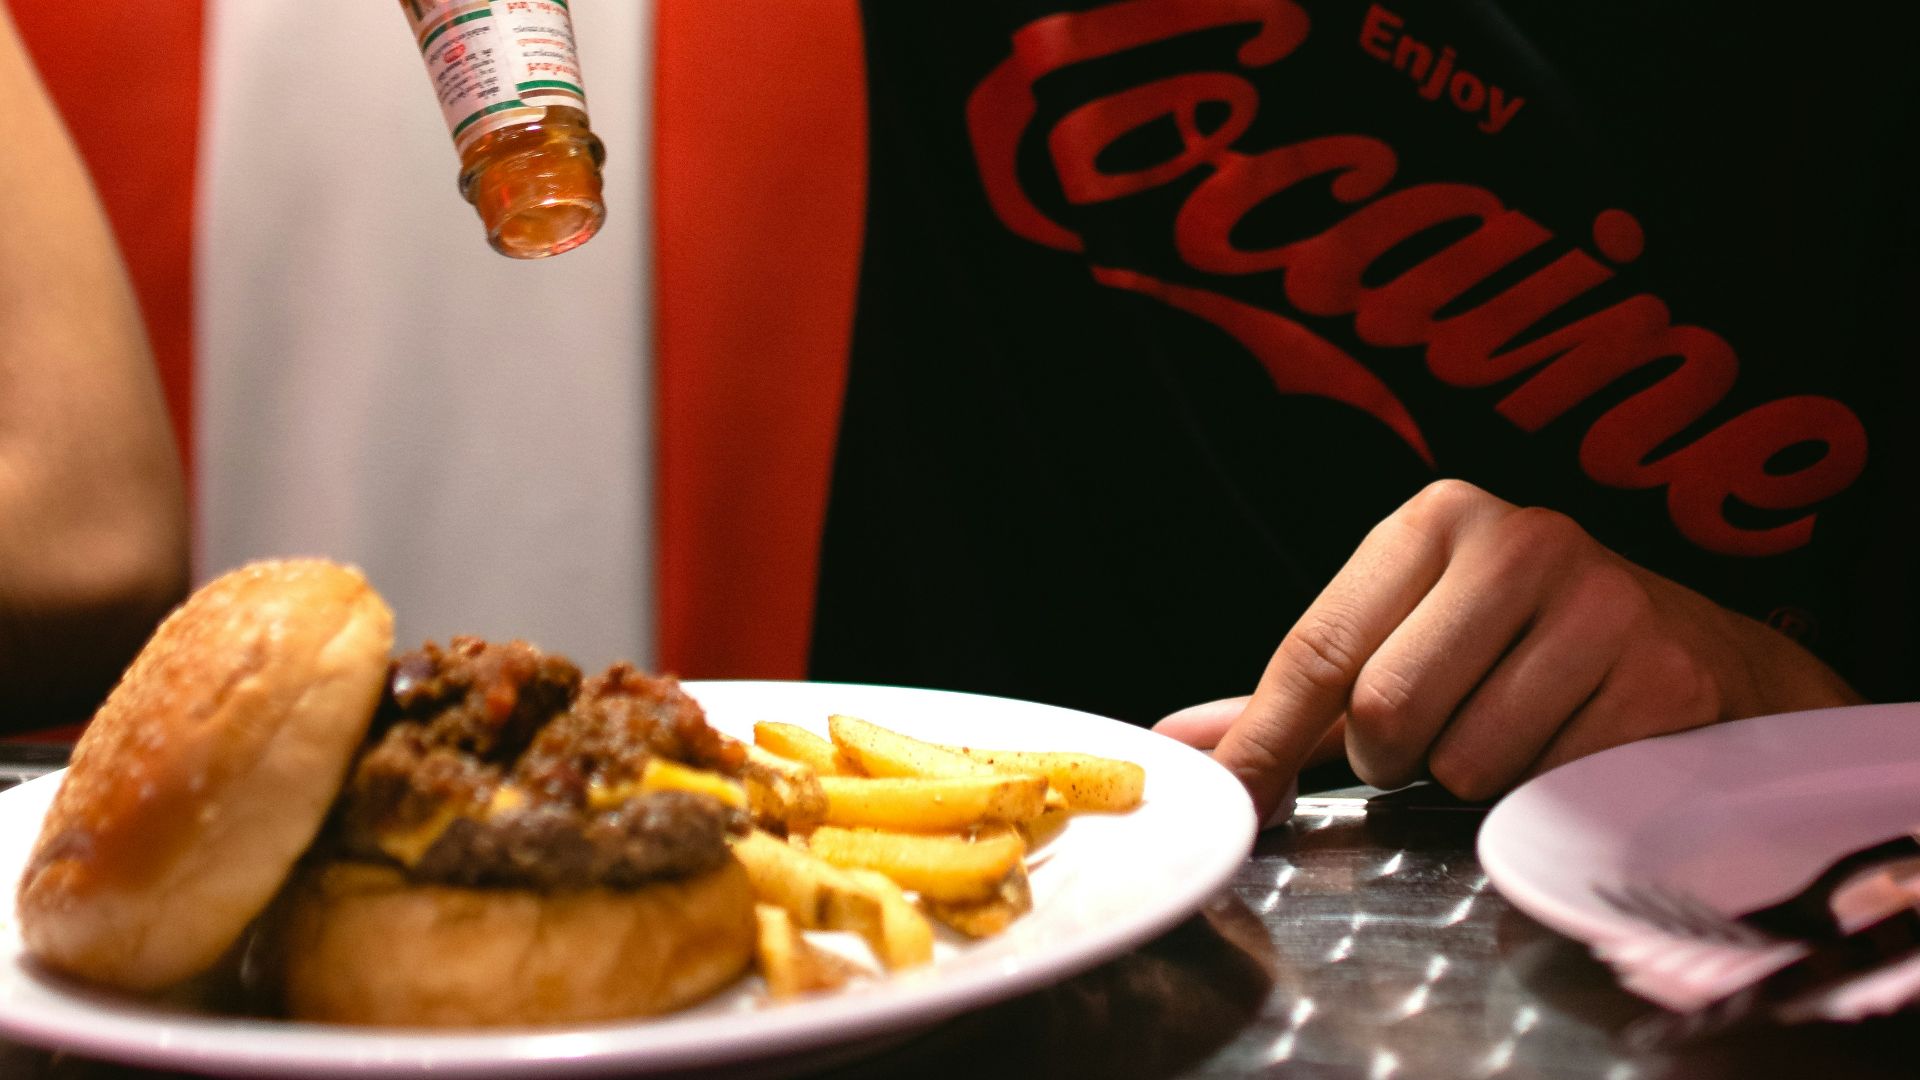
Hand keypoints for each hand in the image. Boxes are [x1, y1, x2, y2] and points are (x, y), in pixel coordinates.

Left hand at [1155, 479, 1862, 822]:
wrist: (1704, 659)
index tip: (1234, 799)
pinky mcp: (1664, 678)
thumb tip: (1183, 740)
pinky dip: (1544, 796)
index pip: (1320, 648)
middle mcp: (1522, 541)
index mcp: (1438, 520)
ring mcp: (1603, 604)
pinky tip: (1575, 750)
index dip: (1268, 740)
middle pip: (1386, 711)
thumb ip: (1297, 698)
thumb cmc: (1525, 653)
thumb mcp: (1408, 646)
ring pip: (1467, 762)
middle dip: (1396, 759)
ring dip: (1475, 782)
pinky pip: (1550, 789)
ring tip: (1517, 735)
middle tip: (1435, 744)